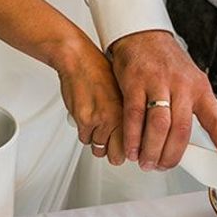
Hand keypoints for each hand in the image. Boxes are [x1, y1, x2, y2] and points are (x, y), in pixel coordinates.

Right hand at [52, 35, 125, 166]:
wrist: (78, 60)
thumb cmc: (101, 71)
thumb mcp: (125, 91)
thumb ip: (131, 114)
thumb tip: (138, 133)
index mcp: (131, 110)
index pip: (135, 146)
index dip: (132, 151)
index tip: (131, 151)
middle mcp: (117, 117)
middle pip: (116, 155)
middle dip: (114, 152)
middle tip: (113, 143)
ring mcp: (99, 120)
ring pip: (99, 149)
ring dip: (99, 142)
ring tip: (100, 127)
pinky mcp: (83, 121)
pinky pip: (84, 139)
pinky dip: (86, 134)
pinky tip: (89, 121)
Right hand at [108, 30, 216, 169]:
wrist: (143, 34)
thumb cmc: (166, 62)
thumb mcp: (189, 82)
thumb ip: (190, 110)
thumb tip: (191, 146)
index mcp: (200, 88)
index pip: (216, 118)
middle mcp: (182, 85)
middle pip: (181, 129)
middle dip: (171, 155)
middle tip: (163, 166)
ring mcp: (158, 83)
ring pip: (158, 126)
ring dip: (151, 150)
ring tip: (146, 162)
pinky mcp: (135, 82)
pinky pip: (134, 116)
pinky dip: (132, 137)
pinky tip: (131, 148)